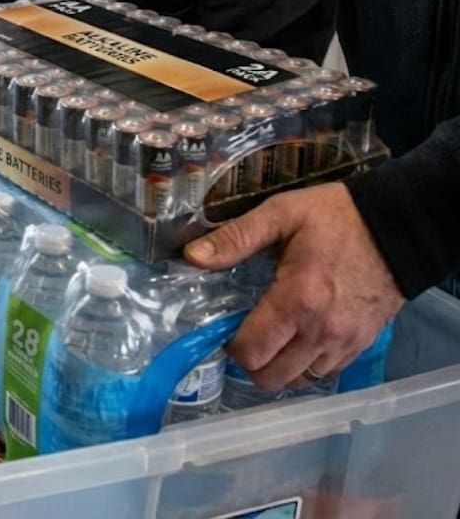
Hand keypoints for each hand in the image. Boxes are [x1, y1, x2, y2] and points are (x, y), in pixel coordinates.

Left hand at [185, 182, 404, 390]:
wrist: (401, 227)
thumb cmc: (337, 217)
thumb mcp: (281, 214)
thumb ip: (235, 238)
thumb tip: (192, 257)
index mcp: (297, 300)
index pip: (251, 351)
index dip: (231, 346)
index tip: (226, 328)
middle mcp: (322, 331)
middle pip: (272, 378)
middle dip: (251, 364)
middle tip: (246, 338)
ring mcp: (346, 342)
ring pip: (300, 380)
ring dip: (280, 368)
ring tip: (271, 341)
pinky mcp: (363, 344)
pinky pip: (327, 373)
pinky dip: (307, 367)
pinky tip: (298, 342)